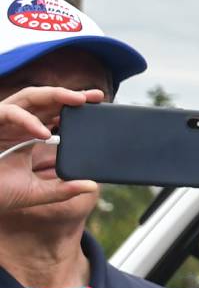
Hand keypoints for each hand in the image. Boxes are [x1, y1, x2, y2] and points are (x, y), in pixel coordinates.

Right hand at [0, 85, 104, 211]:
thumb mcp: (34, 192)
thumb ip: (61, 189)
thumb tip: (91, 186)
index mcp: (28, 134)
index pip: (55, 114)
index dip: (75, 107)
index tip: (99, 106)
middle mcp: (17, 124)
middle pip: (47, 100)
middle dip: (72, 95)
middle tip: (96, 96)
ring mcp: (2, 121)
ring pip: (29, 97)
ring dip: (55, 95)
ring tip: (78, 101)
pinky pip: (9, 112)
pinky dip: (27, 120)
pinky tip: (43, 132)